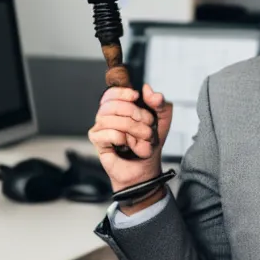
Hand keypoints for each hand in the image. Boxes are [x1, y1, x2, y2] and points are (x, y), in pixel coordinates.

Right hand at [87, 84, 171, 201]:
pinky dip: (125, 140)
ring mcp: (99, 127)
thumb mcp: (161, 122)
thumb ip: (159, 104)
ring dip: (135, 130)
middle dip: (137, 115)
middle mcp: (106, 115)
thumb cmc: (149, 145)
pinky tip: (127, 146)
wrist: (146, 170)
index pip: (112, 93)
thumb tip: (148, 89)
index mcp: (118, 108)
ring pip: (113, 119)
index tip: (136, 97)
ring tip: (142, 140)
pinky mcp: (97, 140)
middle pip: (114, 105)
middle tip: (148, 128)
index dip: (123, 92)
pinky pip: (112, 133)